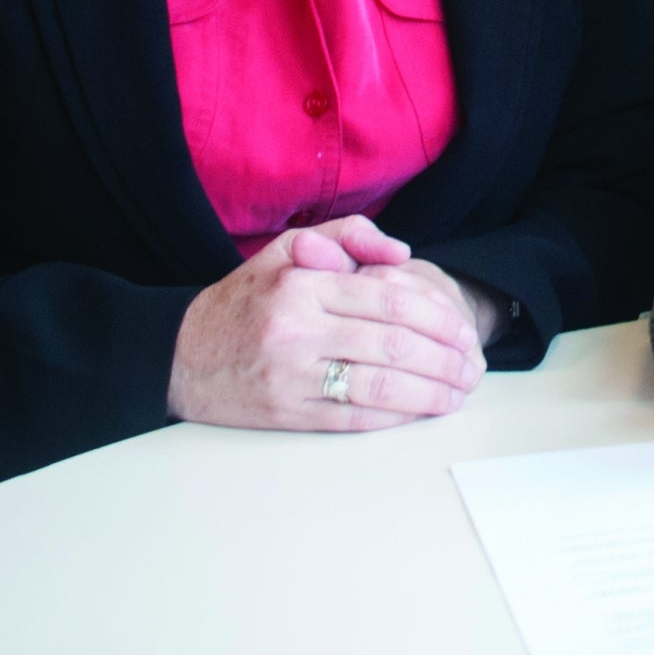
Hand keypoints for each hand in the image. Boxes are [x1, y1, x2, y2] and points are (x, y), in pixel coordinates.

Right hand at [168, 215, 487, 431]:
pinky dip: (397, 416)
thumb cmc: (245, 300)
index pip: (392, 301)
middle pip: (395, 345)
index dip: (439, 319)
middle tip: (473, 366)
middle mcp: (298, 328)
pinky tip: (422, 410)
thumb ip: (348, 237)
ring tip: (458, 392)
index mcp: (304, 284)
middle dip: (445, 359)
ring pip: (381, 385)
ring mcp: (292, 376)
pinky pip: (355, 418)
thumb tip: (402, 254)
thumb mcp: (287, 249)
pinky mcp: (287, 414)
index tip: (464, 331)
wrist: (180, 355)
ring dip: (431, 392)